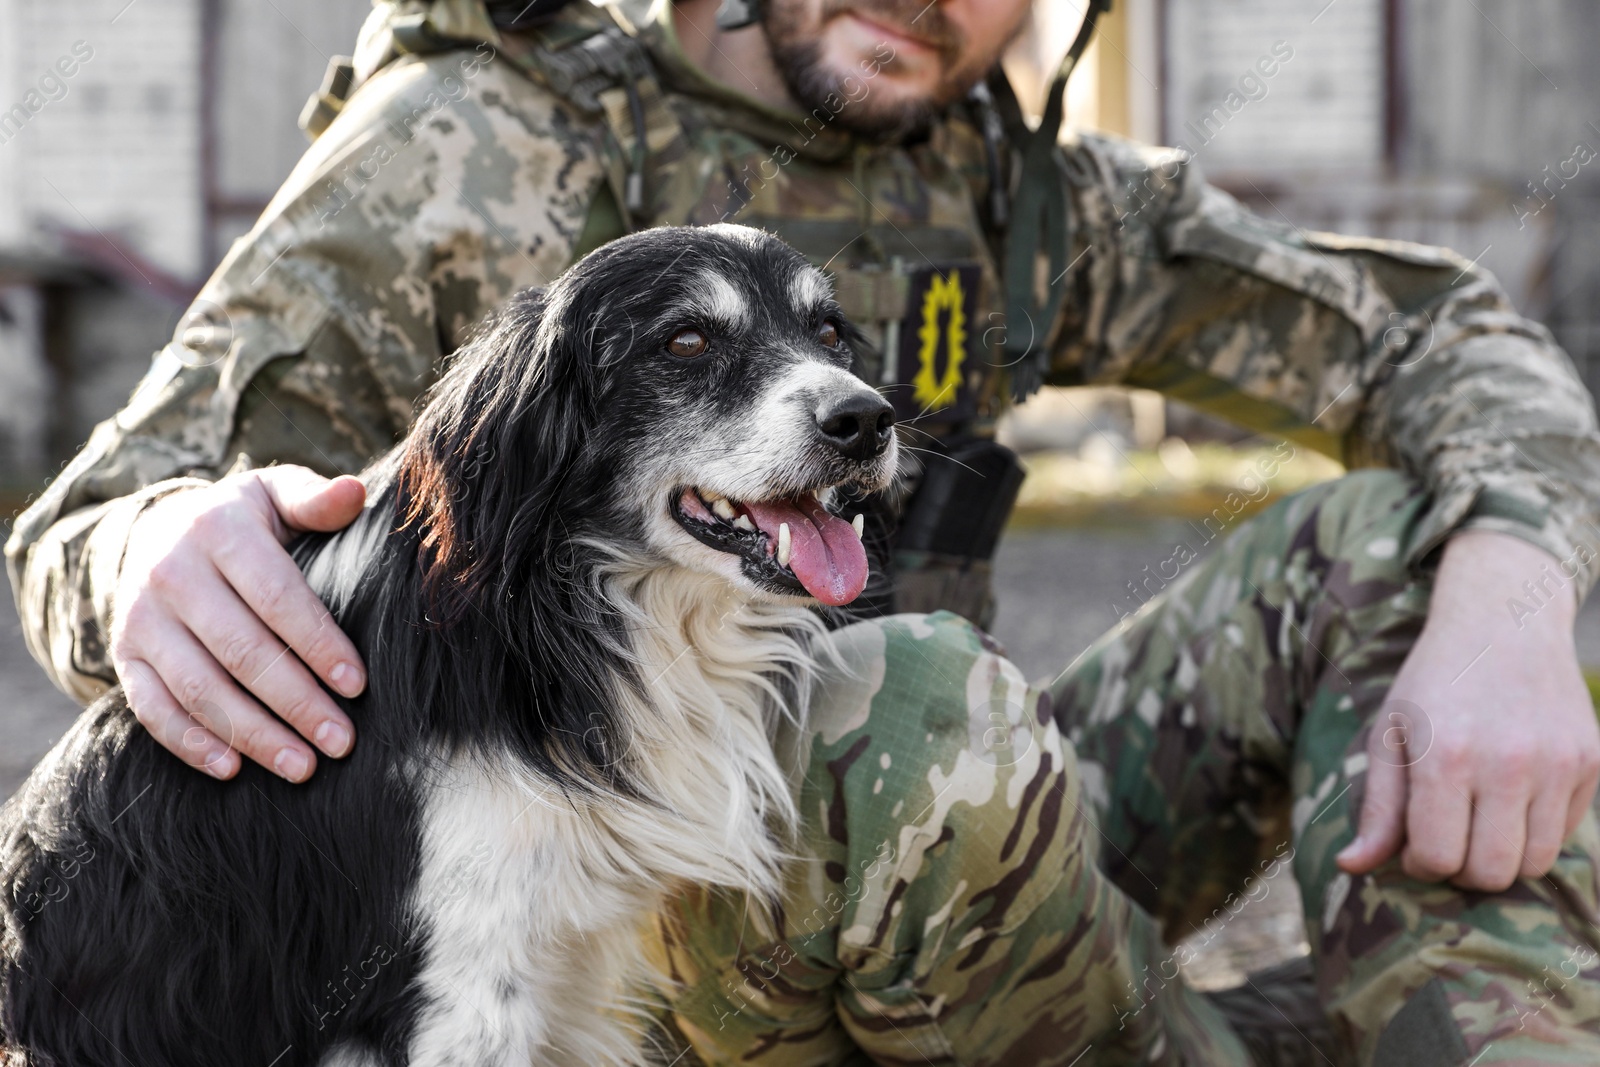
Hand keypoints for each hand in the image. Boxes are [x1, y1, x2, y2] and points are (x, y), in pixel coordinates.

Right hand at [110, 467, 367, 781]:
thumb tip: (355, 493)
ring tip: (303, 766)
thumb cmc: (242, 520)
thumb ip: (315, 499)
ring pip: (200, 688)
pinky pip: (153, 709)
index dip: (317, 643)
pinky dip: (191, 743)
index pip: (275, 595)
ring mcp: (142, 620)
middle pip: (241, 651)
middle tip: (342, 741)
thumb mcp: (275, 494)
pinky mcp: (125, 657)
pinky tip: (234, 769)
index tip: (356, 685)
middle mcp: (171, 574)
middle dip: (296, 701)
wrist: (156, 531)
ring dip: (253, 734)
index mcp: (219, 530)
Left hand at [1337, 530, 1599, 889]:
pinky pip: (1565, 834)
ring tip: (1478, 822)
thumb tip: (1350, 868)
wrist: (1503, 621)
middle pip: (1491, 873)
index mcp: (1446, 757)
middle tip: (1447, 839)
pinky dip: (1535, 833)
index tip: (1414, 844)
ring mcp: (1557, 764)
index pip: (1438, 859)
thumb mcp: (1390, 734)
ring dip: (1502, 857)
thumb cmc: (1434, 683)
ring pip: (1534, 863)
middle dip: (1462, 870)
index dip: (1420, 864)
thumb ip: (1377, 808)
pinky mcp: (1590, 763)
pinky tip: (1511, 799)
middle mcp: (1507, 764)